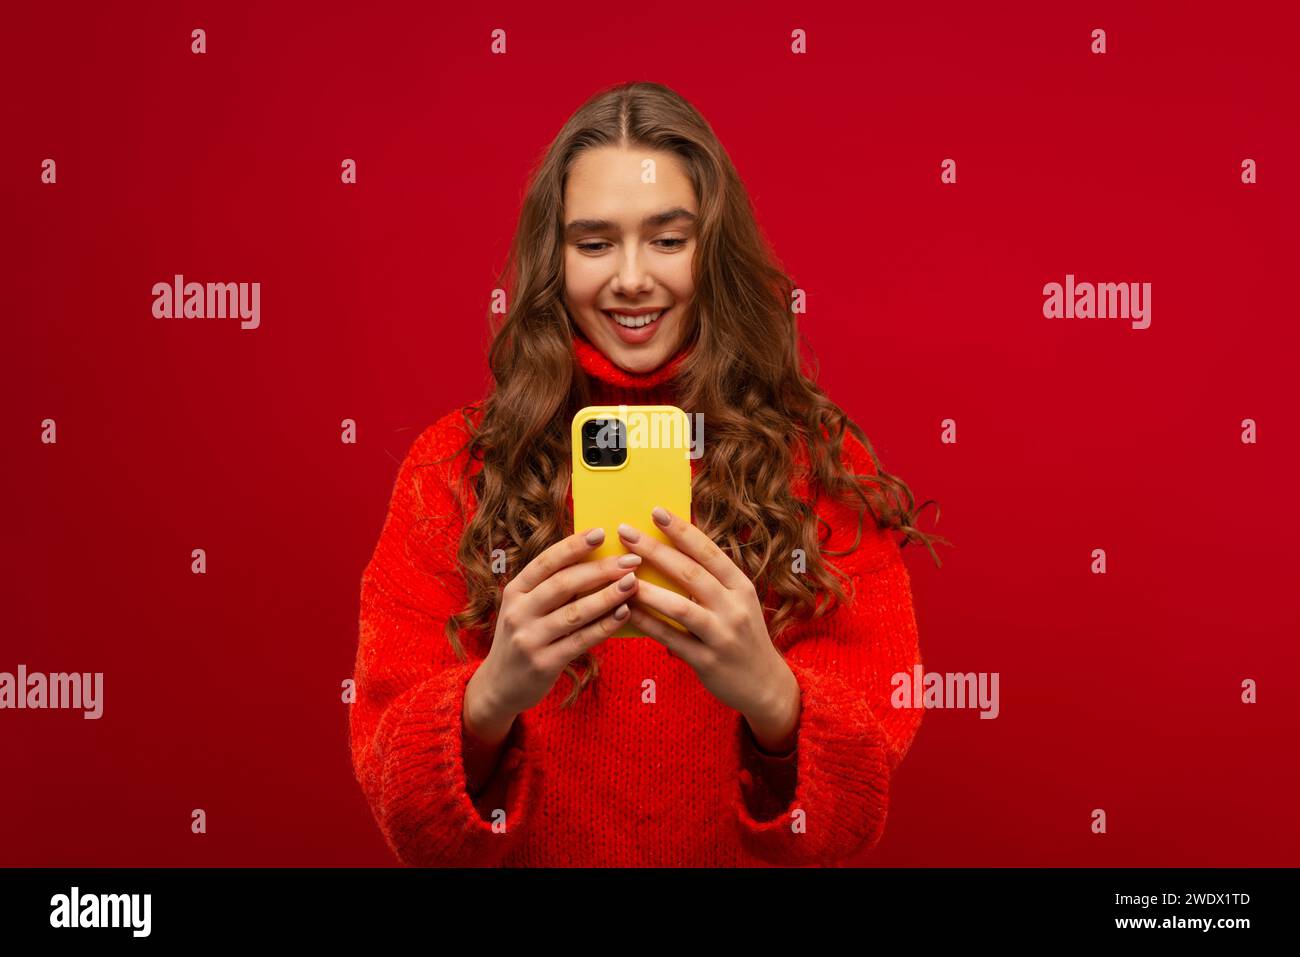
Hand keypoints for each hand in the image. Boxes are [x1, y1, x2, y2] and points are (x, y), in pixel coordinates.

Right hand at [465, 528, 640, 738]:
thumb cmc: (523, 638)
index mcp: (515, 591)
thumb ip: (550, 587)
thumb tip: (595, 559)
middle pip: (564, 584)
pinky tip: (624, 613)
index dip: (574, 546)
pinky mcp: (544, 663)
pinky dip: (605, 626)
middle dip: (601, 569)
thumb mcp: (525, 608)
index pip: (546, 562)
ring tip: (633, 583)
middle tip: (632, 560)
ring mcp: (530, 639)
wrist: (499, 686)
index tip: (602, 532)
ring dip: (608, 596)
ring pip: (575, 612)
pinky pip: (581, 640)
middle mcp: (519, 612)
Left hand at [617, 507, 800, 752]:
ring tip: (622, 574)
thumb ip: (712, 580)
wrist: (765, 685)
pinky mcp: (707, 661)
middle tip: (625, 532)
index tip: (656, 511)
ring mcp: (721, 635)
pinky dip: (647, 624)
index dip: (682, 530)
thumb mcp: (738, 603)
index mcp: (741, 587)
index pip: (709, 552)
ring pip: (681, 607)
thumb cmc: (743, 637)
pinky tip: (625, 611)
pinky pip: (671, 639)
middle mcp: (734, 608)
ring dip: (649, 589)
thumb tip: (671, 550)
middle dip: (656, 550)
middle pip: (691, 573)